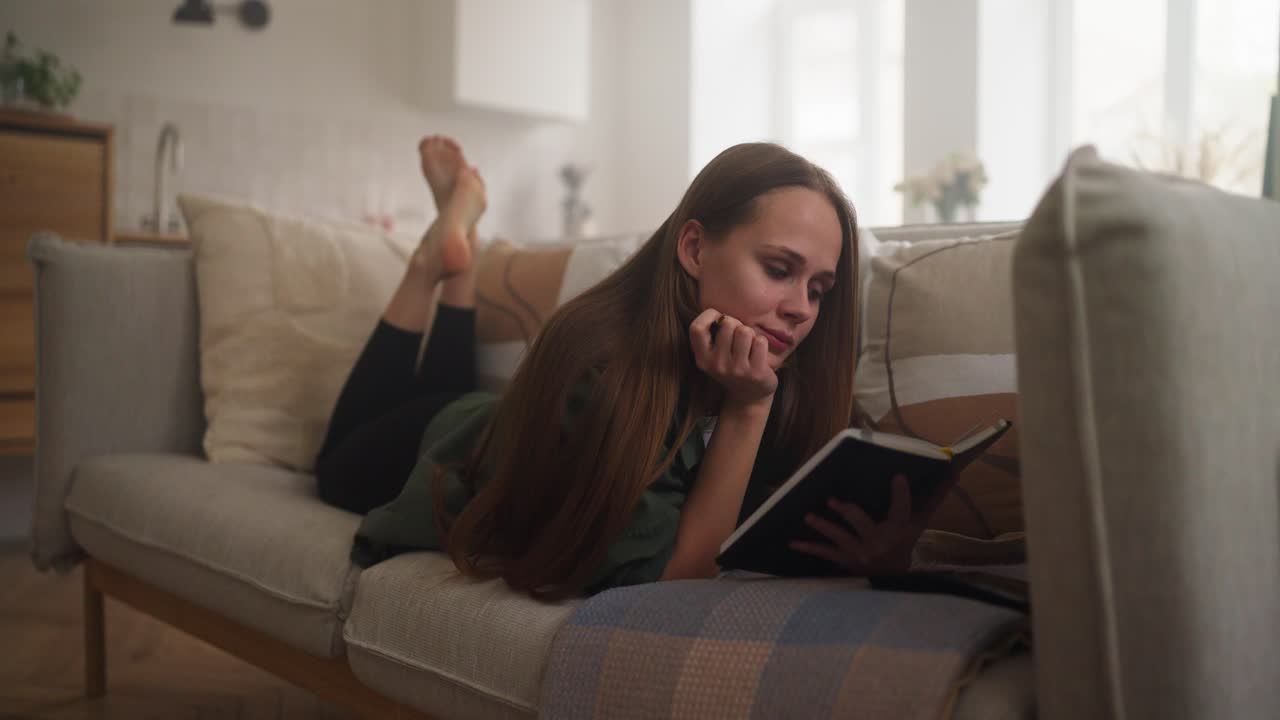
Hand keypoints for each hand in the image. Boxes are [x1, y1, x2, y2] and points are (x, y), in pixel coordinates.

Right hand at [689, 308, 777, 409]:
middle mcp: (716, 365)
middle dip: (736, 324)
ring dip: (750, 334)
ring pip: (745, 331)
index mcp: (702, 358)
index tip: (718, 318)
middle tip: (738, 336)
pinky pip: (760, 342)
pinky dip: (761, 344)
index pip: (696, 328)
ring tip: (749, 345)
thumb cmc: (732, 366)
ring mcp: (736, 369)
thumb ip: (713, 336)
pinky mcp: (755, 373)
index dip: (709, 315)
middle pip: (727, 324)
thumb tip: (722, 314)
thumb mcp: (714, 355)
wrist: (749, 397)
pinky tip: (758, 354)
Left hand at [789, 474, 932, 575]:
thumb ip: (933, 498)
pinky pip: (825, 553)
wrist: (893, 579)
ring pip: (839, 537)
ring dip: (823, 527)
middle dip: (848, 512)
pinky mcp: (845, 560)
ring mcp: (860, 553)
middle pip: (862, 524)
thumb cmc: (905, 542)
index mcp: (899, 530)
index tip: (897, 476)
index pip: (901, 509)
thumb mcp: (919, 523)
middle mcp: (878, 542)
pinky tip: (793, 543)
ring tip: (809, 517)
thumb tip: (954, 473)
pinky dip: (808, 548)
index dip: (900, 493)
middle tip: (834, 501)